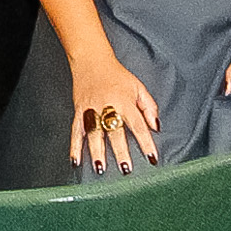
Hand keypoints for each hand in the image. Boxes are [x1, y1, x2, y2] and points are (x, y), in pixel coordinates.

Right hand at [69, 55, 162, 171]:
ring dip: (96, 152)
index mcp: (125, 102)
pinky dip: (74, 147)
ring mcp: (91, 110)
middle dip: (120, 152)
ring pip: (94, 134)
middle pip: (115, 132)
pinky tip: (75, 161)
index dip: (146, 142)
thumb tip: (156, 126)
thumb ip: (149, 107)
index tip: (152, 157)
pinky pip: (76, 131)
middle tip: (125, 169)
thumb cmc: (116, 75)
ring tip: (100, 168)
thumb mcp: (138, 87)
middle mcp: (108, 106)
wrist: (92, 61)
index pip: (138, 125)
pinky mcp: (79, 111)